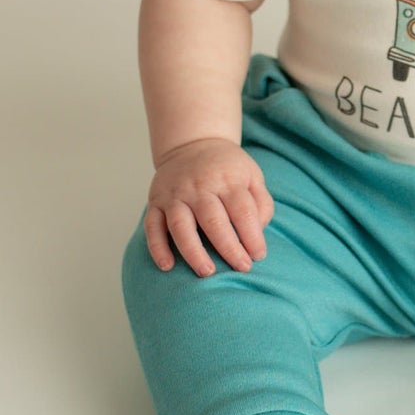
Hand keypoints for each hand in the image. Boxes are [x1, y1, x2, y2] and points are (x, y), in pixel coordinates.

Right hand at [144, 137, 274, 275]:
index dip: (252, 236)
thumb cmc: (227, 168)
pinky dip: (157, 247)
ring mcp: (175, 195)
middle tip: (241, 268)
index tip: (258, 255)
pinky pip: (153, 226)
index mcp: (228, 180)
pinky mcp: (156, 202)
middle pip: (214, 221)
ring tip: (207, 271)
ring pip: (181, 226)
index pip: (242, 211)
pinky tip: (167, 266)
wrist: (192, 143)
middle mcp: (200, 187)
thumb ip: (261, 203)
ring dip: (193, 252)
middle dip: (229, 248)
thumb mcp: (252, 175)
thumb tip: (257, 232)